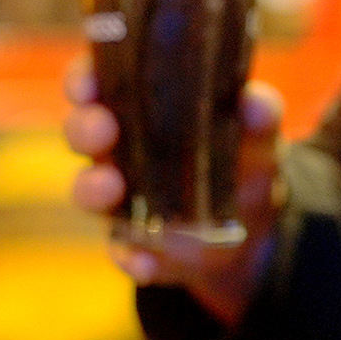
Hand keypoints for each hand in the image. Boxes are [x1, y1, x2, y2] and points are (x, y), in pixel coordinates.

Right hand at [64, 55, 286, 325]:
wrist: (254, 231)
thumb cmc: (243, 164)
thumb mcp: (258, 138)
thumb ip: (258, 118)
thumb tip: (253, 102)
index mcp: (140, 109)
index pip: (98, 82)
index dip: (84, 78)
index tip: (87, 83)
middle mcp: (119, 150)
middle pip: (82, 131)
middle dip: (84, 128)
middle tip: (102, 130)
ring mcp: (120, 200)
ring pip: (87, 190)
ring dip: (92, 189)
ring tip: (111, 190)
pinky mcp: (131, 244)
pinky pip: (121, 251)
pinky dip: (131, 257)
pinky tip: (146, 261)